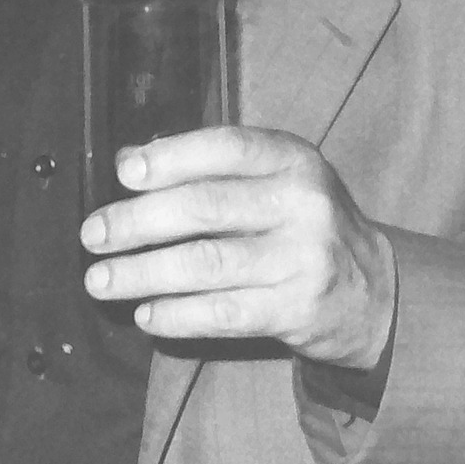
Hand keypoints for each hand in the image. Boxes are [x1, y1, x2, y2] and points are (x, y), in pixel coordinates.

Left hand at [79, 126, 396, 368]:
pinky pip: (222, 314)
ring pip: (206, 265)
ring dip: (143, 273)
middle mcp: (303, 203)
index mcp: (293, 159)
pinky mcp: (296, 310)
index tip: (124, 172)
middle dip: (138, 222)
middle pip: (206, 208)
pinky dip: (177, 315)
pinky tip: (146, 313)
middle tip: (94, 234)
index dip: (171, 158)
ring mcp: (303, 259)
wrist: (371, 289)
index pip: (227, 148)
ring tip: (101, 280)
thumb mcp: (276, 178)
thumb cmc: (302, 223)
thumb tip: (132, 159)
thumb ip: (215, 166)